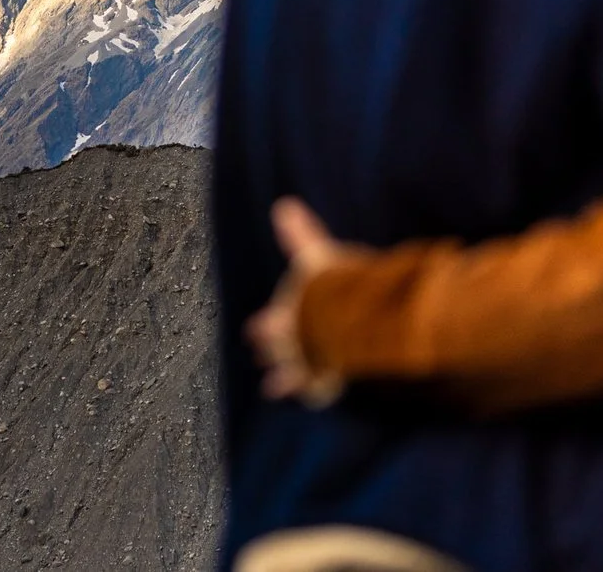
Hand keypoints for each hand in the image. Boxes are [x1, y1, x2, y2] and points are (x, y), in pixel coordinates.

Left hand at [244, 197, 363, 406]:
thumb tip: (283, 205)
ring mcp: (307, 367)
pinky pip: (318, 392)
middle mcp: (290, 345)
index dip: (261, 326)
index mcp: (284, 316)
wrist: (352, 321)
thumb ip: (300, 234)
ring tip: (272, 388)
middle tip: (258, 356)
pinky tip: (313, 398)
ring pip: (290, 377)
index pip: (268, 323)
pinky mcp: (328, 382)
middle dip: (268, 352)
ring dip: (283, 381)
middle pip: (275, 351)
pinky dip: (313, 394)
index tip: (251, 331)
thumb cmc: (332, 286)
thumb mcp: (317, 255)